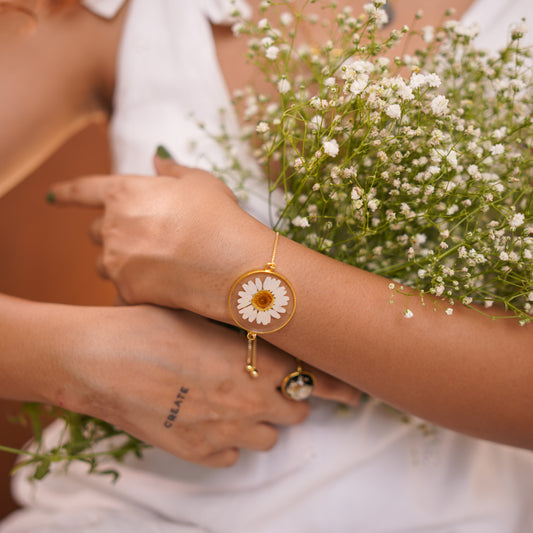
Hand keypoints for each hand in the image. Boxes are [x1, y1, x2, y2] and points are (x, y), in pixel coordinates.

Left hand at [50, 157, 263, 320]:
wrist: (232, 262)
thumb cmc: (219, 216)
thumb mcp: (201, 182)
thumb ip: (172, 170)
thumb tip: (157, 161)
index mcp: (124, 193)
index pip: (83, 190)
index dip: (65, 192)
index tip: (52, 197)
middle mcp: (112, 227)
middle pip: (95, 232)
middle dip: (112, 234)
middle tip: (145, 239)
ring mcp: (117, 262)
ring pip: (105, 264)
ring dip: (121, 263)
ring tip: (157, 265)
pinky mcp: (129, 292)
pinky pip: (121, 293)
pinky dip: (135, 292)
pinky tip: (158, 291)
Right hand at [56, 306, 360, 467]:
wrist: (102, 358)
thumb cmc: (152, 325)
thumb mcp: (208, 318)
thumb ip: (247, 335)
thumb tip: (268, 338)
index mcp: (257, 363)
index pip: (315, 378)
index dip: (339, 385)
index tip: (353, 389)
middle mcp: (249, 401)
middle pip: (296, 412)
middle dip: (289, 398)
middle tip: (269, 384)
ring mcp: (224, 431)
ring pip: (268, 438)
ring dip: (262, 422)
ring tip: (237, 402)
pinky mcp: (197, 452)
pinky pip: (231, 454)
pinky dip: (229, 439)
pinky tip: (210, 419)